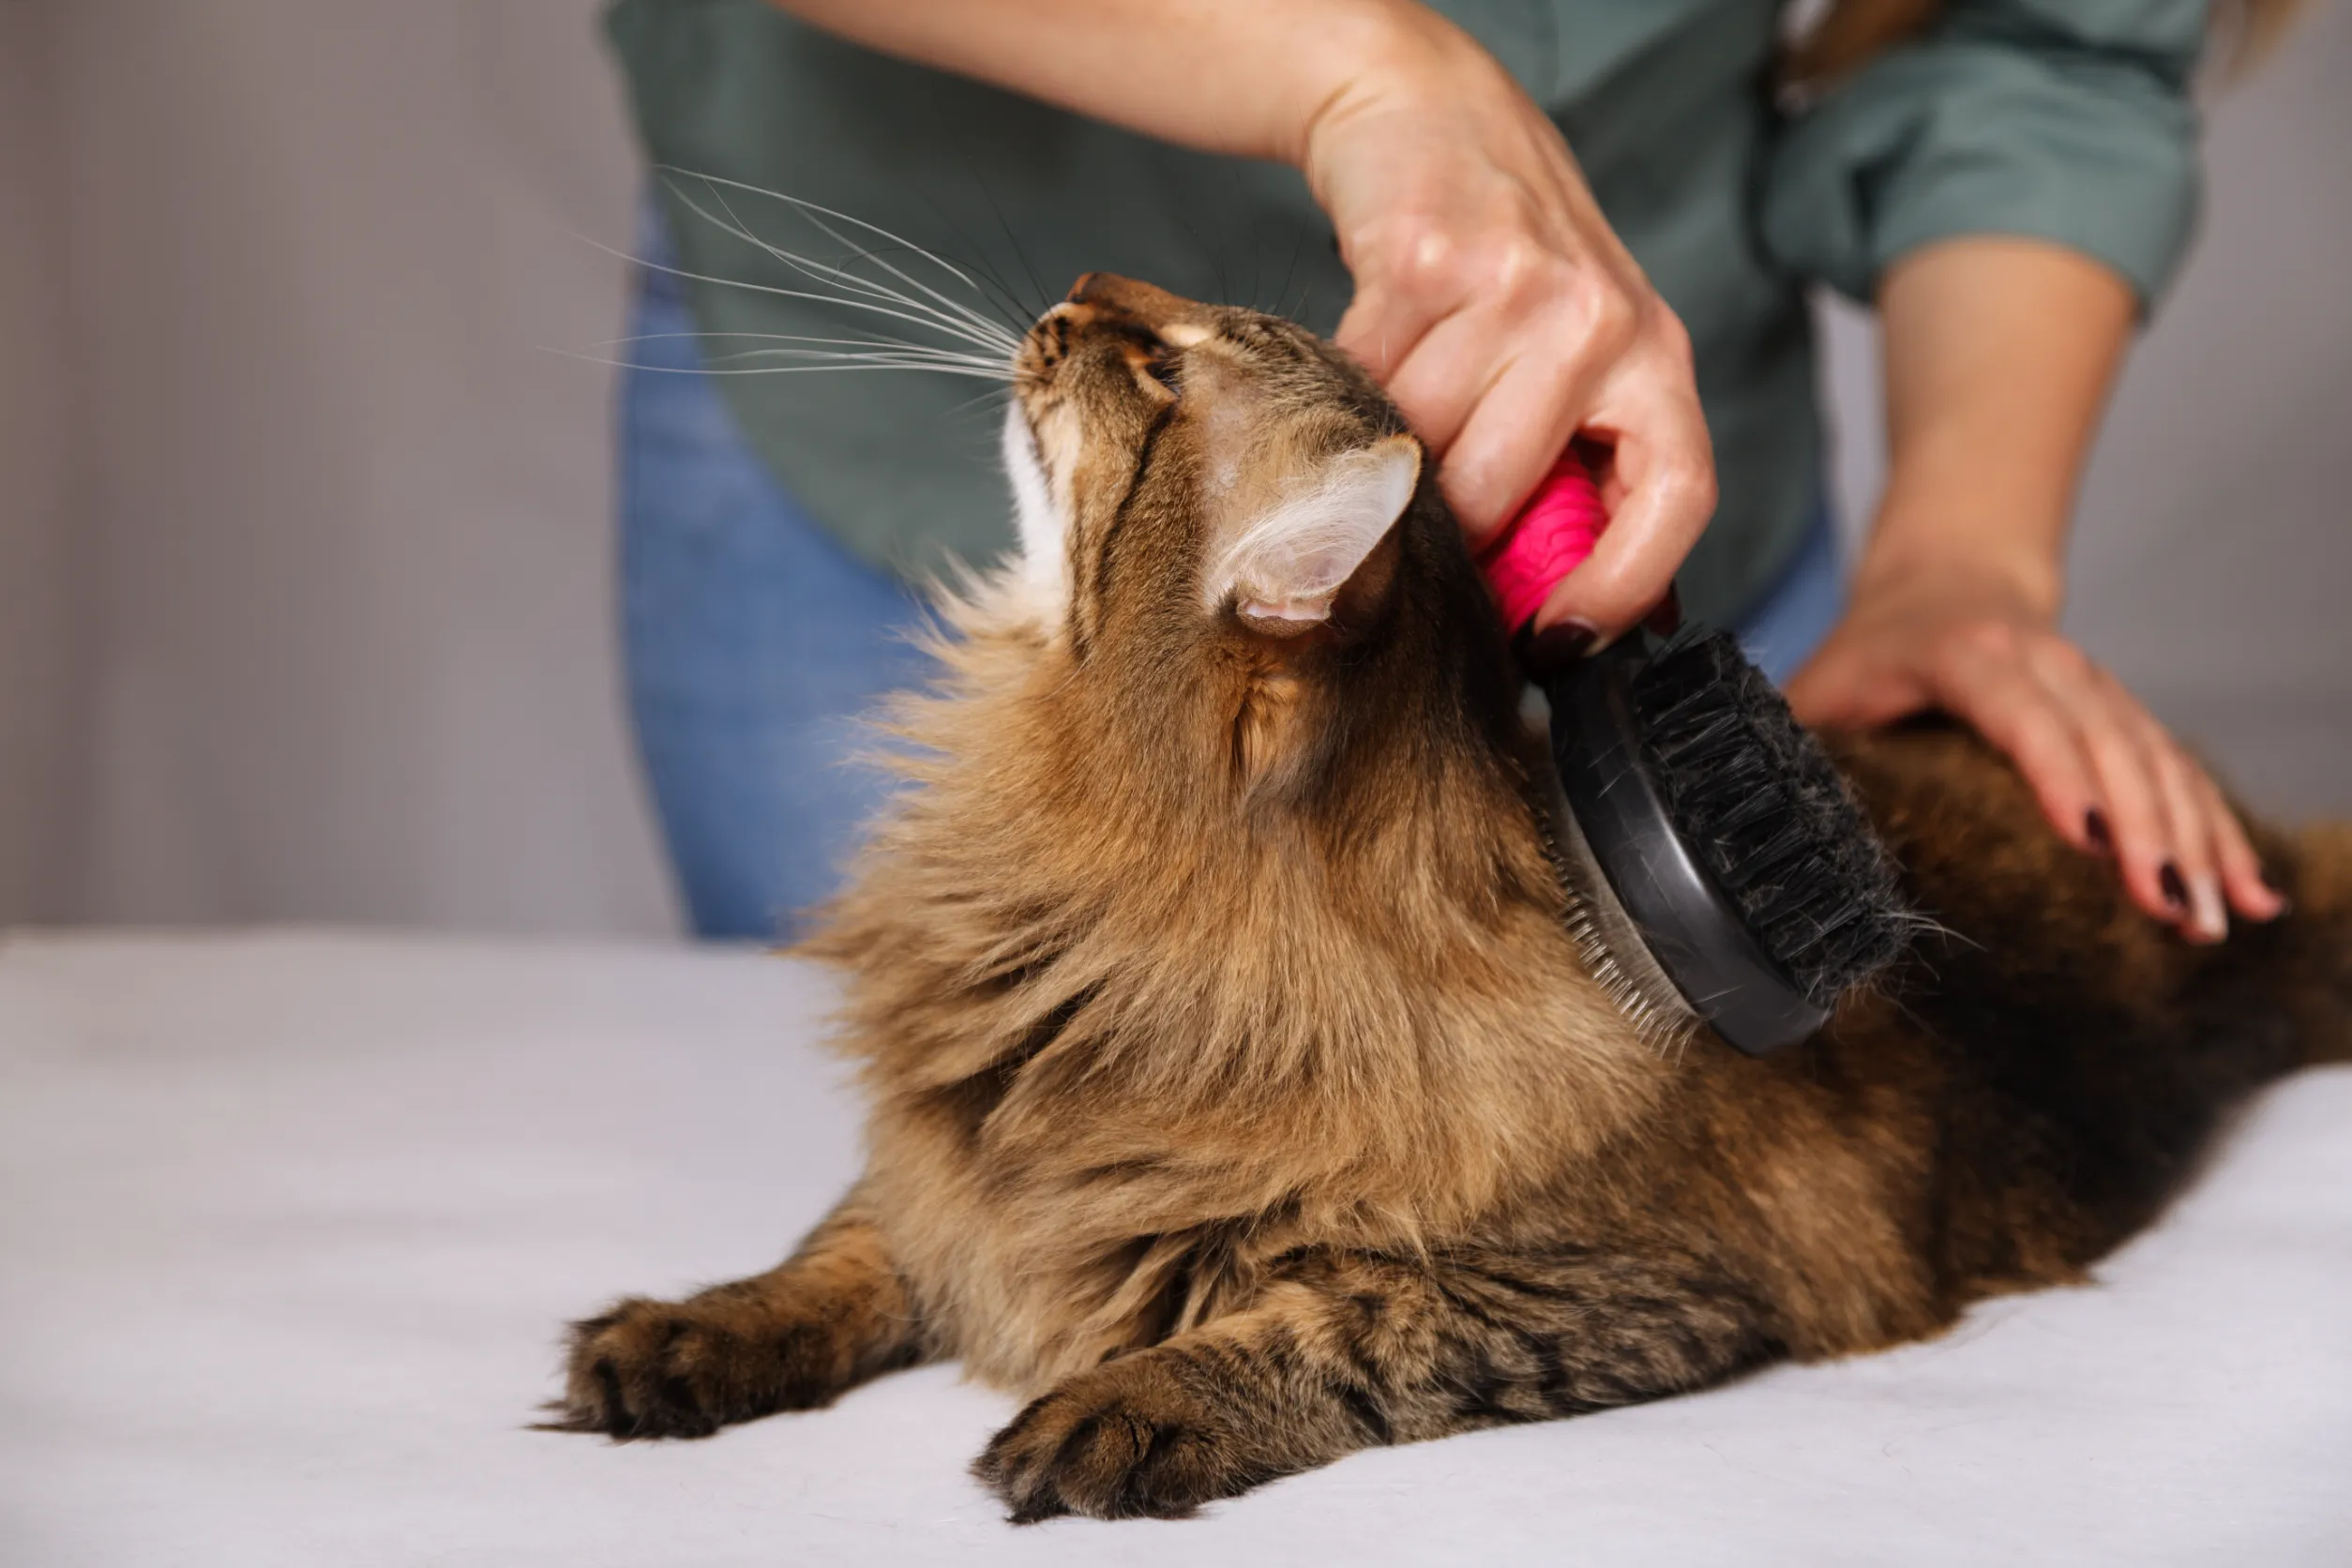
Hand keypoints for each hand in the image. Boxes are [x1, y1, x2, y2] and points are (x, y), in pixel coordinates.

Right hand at [1302, 17, 1714, 641]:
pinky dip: (1347, 394)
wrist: (1435, 117)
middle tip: (1420, 525)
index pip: (1677, 495)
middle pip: (1499, 495)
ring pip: (1419, 445)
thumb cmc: (1511, 267)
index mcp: (1657, 359)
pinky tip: (1364, 361)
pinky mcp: (1425, 261)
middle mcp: (1601, 321)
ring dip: (1385, 452)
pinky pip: (1364, 384)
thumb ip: (1576, 470)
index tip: (1558, 642)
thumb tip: (1553, 628)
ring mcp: (1515, 286)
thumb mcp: (1581, 361)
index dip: (1623, 586)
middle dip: (1444, 529)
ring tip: (1391, 418)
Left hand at [1785, 558, 2286, 942]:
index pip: (2021, 716)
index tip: (2092, 844)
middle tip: (2166, 910)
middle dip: (2145, 831)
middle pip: (2108, 747)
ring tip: (2214, 919)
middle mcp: (2046, 666)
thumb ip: (1790, 743)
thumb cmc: (1870, 648)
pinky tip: (2246, 893)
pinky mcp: (2125, 716)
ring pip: (2157, 763)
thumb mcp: (1818, 686)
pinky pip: (2181, 774)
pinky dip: (2217, 833)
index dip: (2058, 777)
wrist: (1944, 576)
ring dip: (2193, 841)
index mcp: (1966, 656)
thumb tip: (1732, 811)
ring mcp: (2095, 688)